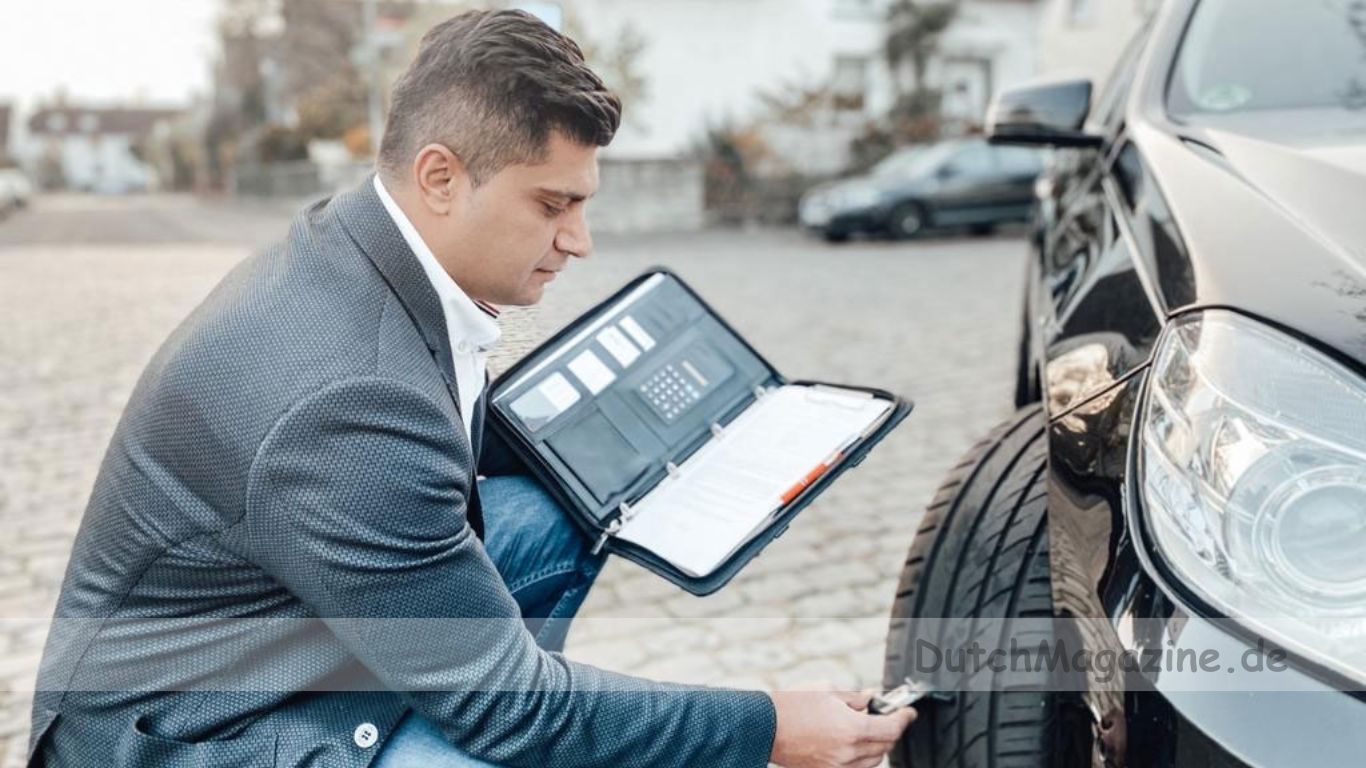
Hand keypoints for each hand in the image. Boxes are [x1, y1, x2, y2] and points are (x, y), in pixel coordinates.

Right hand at [768, 689, 917, 767]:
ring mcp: (838, 767)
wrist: (765, 726)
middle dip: (890, 730)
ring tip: (866, 730)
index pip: (891, 728)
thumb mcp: (828, 690)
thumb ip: (856, 697)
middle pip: (885, 746)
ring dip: (877, 745)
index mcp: (852, 729)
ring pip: (873, 761)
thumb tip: (872, 700)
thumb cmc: (793, 704)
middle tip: (886, 716)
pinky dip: (862, 758)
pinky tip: (854, 745)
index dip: (904, 719)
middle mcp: (848, 753)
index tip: (908, 712)